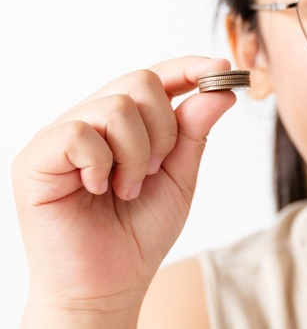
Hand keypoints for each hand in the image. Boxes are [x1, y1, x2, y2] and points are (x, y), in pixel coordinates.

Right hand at [12, 56, 235, 325]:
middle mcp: (89, 120)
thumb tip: (219, 90)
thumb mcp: (179, 177)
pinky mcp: (36, 158)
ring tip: (127, 188)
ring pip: (117, 106)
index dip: (188, 67)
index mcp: (121, 124)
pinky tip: (99, 189)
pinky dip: (102, 164)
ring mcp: (60, 136)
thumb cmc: (138, 233)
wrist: (108, 285)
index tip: (224, 68)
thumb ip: (194, 132)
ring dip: (138, 154)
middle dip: (165, 129)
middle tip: (156, 170)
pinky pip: (80, 133)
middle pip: (140, 82)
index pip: (154, 77)